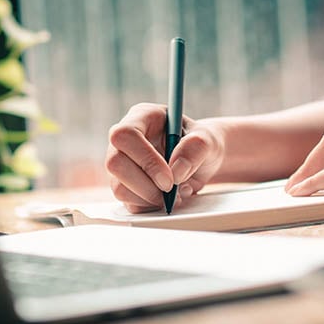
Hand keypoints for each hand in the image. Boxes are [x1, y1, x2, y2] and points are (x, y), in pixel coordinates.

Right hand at [105, 103, 224, 212]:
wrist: (202, 161)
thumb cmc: (200, 143)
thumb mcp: (208, 139)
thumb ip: (196, 148)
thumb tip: (176, 171)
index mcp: (142, 117)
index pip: (126, 135)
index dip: (146, 160)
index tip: (169, 179)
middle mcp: (125, 140)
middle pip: (115, 163)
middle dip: (146, 185)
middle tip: (171, 191)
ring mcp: (122, 164)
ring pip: (119, 187)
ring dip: (149, 198)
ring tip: (174, 195)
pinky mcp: (125, 185)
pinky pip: (128, 202)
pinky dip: (149, 206)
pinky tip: (166, 198)